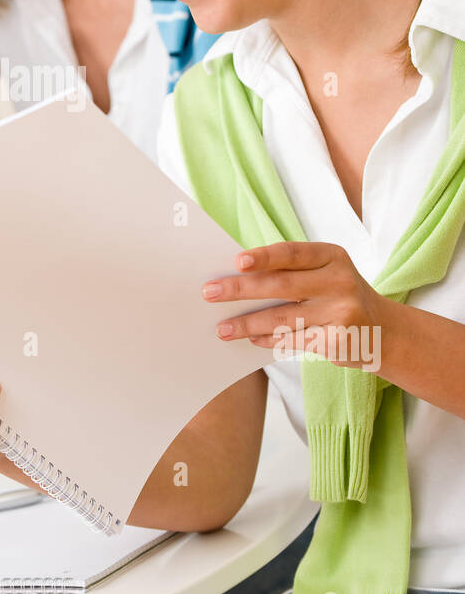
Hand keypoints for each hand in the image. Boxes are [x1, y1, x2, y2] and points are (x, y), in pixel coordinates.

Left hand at [201, 241, 390, 370]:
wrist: (384, 331)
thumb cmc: (338, 295)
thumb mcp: (325, 274)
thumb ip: (290, 272)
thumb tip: (237, 277)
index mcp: (332, 256)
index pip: (293, 253)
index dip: (264, 257)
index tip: (236, 262)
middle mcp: (340, 281)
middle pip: (281, 285)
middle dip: (240, 290)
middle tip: (210, 293)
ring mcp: (342, 312)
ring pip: (283, 318)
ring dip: (247, 323)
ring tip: (222, 328)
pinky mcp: (339, 341)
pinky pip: (293, 340)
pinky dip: (268, 339)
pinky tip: (251, 338)